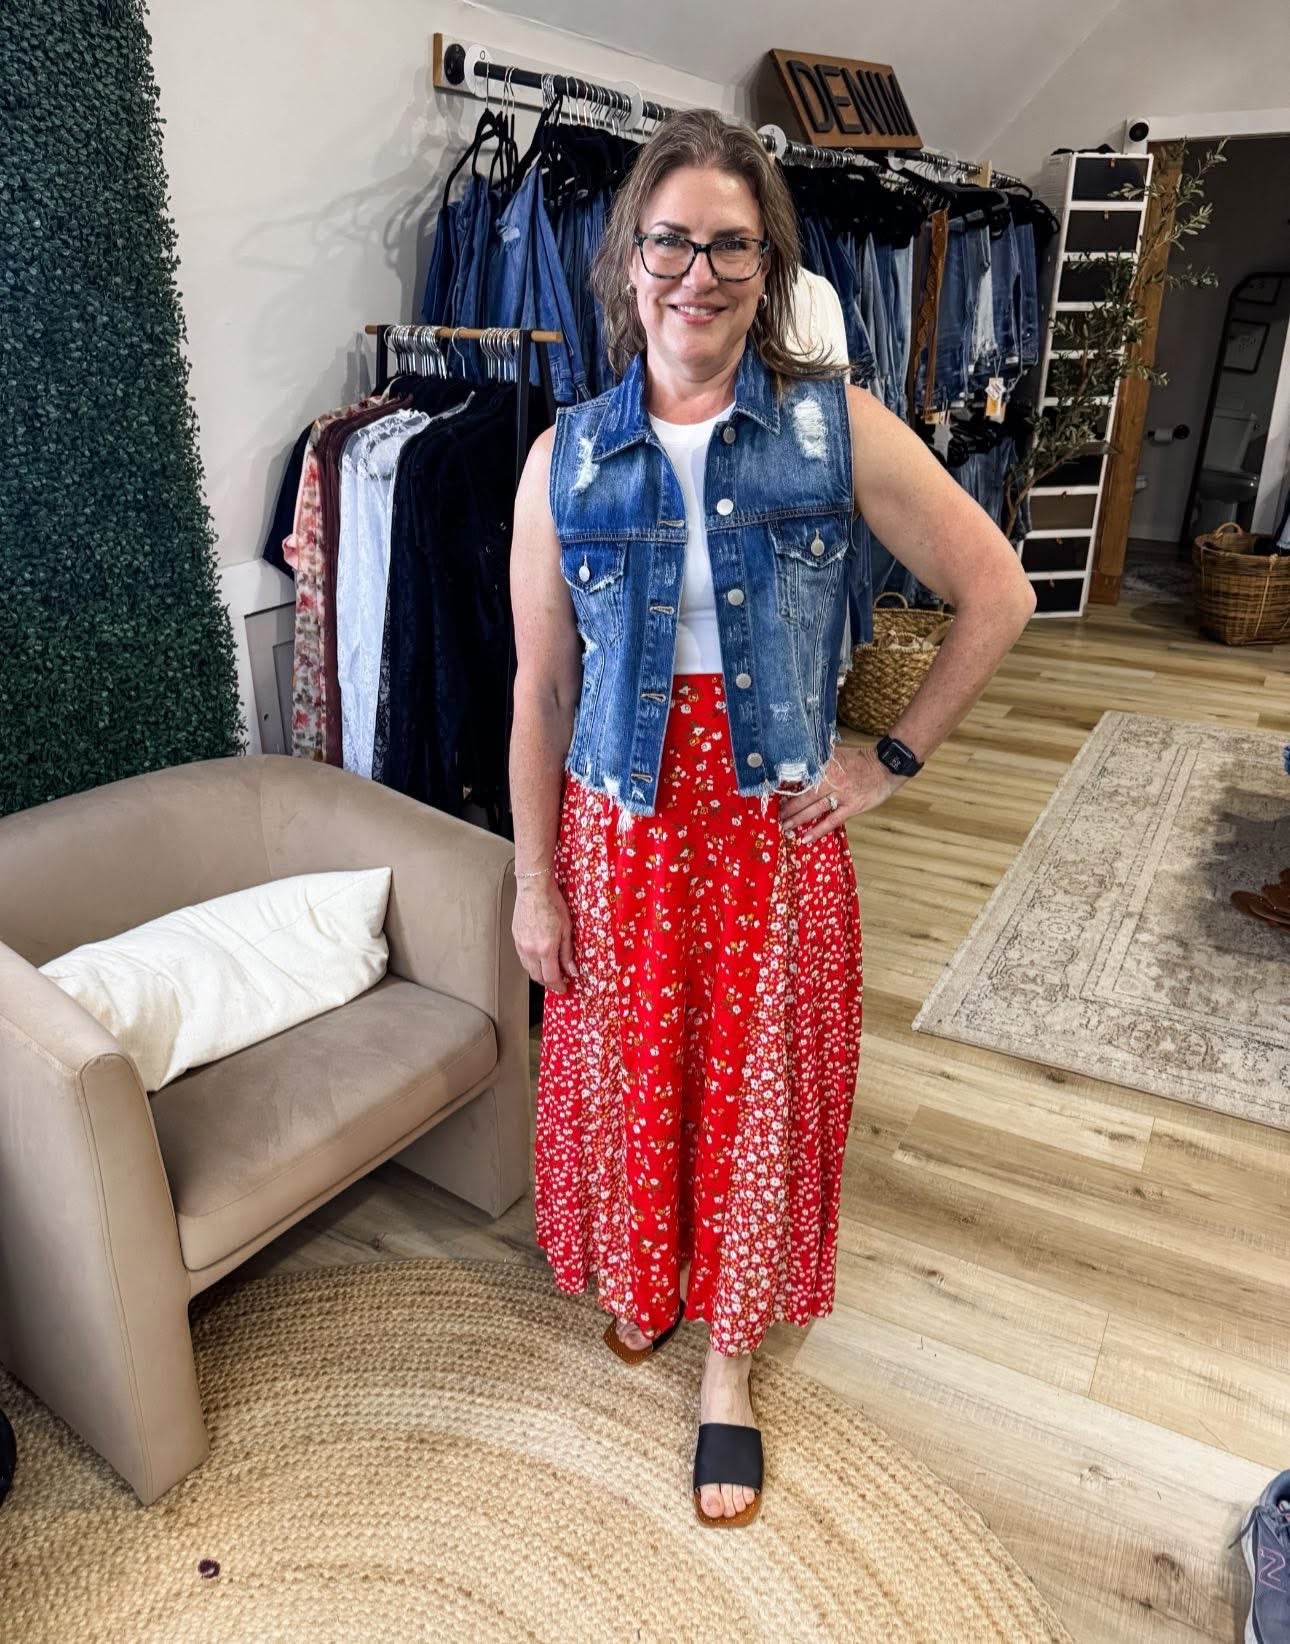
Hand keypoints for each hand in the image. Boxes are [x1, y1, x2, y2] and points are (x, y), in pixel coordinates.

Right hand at [512, 877, 578, 993]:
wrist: (534, 889)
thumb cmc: (552, 904)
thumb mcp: (567, 928)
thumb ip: (568, 952)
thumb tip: (572, 970)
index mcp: (545, 948)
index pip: (551, 977)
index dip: (558, 986)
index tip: (564, 988)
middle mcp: (530, 950)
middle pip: (538, 977)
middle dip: (549, 983)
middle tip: (559, 982)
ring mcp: (521, 945)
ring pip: (528, 969)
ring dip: (539, 974)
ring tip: (550, 972)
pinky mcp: (516, 939)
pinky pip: (523, 959)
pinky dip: (532, 964)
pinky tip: (539, 960)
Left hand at [778, 744, 902, 843]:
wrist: (886, 767)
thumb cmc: (862, 761)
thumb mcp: (838, 755)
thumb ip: (820, 760)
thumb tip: (801, 765)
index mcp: (826, 766)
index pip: (802, 778)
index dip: (787, 787)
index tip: (773, 795)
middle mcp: (831, 780)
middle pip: (805, 796)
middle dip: (789, 807)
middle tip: (776, 815)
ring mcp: (842, 795)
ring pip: (815, 809)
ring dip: (798, 819)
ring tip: (785, 827)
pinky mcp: (852, 807)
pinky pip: (832, 821)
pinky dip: (818, 830)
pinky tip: (806, 838)